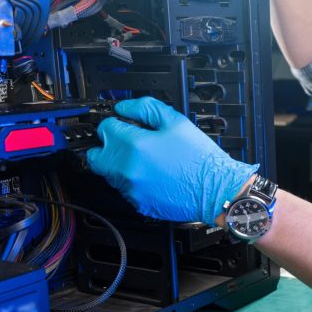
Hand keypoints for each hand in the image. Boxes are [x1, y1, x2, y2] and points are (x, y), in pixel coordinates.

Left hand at [85, 97, 257, 223]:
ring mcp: (131, 189)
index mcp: (134, 145)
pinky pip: (124, 188)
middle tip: (126, 142)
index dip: (114, 123)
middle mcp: (126, 169)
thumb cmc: (199, 158)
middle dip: (108, 145)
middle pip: (96, 155)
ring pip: (108, 173)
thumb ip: (144, 108)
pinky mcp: (138, 203)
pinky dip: (132, 180)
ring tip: (144, 158)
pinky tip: (152, 174)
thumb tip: (123, 107)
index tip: (123, 124)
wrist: (215, 190)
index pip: (104, 129)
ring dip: (118, 163)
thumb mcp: (176, 121)